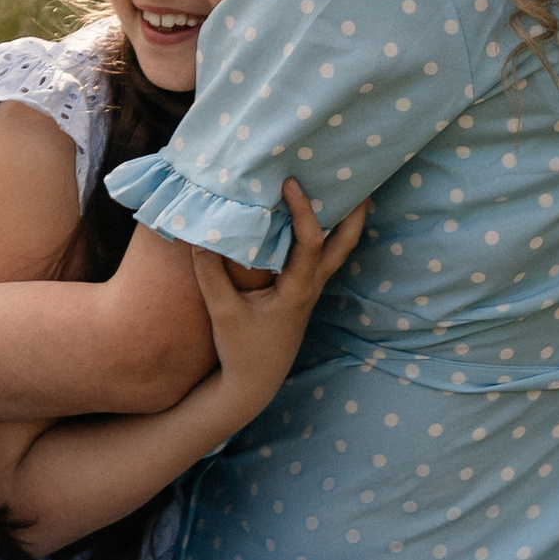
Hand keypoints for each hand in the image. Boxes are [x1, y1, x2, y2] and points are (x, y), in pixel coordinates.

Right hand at [189, 178, 364, 424]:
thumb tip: (199, 233)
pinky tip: (316, 215)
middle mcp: (312, 287)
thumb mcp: (223, 313)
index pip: (311, 243)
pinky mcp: (302, 293)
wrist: (254, 383)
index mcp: (298, 290)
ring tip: (344, 186)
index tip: (290, 183)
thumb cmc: (241, 349)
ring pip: (338, 249)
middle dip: (356, 211)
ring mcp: (310, 290)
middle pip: (346, 244)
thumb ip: (210, 274)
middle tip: (359, 176)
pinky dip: (325, 231)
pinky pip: (321, 255)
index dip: (303, 211)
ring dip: (345, 219)